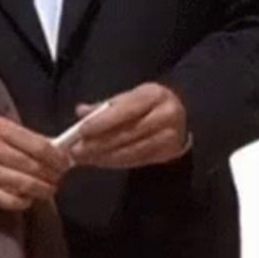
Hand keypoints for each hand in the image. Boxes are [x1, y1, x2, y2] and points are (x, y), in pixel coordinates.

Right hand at [0, 113, 73, 211]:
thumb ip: (24, 136)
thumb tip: (56, 148)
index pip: (36, 145)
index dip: (56, 157)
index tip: (66, 163)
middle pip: (30, 166)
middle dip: (51, 175)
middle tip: (60, 178)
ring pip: (20, 185)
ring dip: (40, 190)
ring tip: (49, 189)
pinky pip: (4, 199)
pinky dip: (21, 202)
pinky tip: (29, 199)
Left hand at [70, 82, 188, 168]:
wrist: (181, 115)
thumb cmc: (148, 104)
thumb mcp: (130, 97)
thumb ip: (105, 106)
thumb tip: (81, 111)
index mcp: (154, 95)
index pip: (126, 109)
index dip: (103, 121)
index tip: (82, 131)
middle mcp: (166, 114)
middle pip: (128, 133)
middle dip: (99, 144)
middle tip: (77, 150)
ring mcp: (170, 136)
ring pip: (132, 151)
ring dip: (105, 157)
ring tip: (85, 159)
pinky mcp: (168, 153)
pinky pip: (138, 161)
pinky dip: (116, 162)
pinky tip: (101, 162)